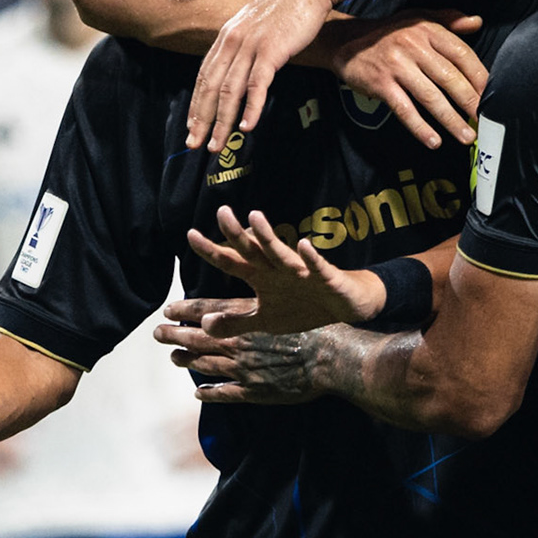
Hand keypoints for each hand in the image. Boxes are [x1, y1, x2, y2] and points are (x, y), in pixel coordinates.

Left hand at [150, 322, 324, 406]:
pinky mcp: (254, 391)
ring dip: (186, 360)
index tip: (167, 310)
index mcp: (244, 320)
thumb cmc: (312, 326)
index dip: (183, 311)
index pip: (204, 312)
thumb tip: (224, 305)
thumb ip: (248, 308)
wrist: (331, 357)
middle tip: (157, 333)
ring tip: (173, 356)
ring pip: (205, 364)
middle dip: (174, 334)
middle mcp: (238, 344)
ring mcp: (243, 370)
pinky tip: (199, 391)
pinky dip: (209, 392)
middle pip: (196, 338)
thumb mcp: (278, 305)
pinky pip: (224, 393)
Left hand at [185, 207, 381, 334]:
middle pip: (252, 250)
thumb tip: (204, 325)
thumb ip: (235, 323)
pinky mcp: (326, 278)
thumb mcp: (265, 321)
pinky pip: (317, 267)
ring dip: (269, 237)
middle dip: (236, 234)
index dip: (211, 250)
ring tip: (255, 217)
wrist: (346, 305)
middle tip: (221, 212)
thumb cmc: (303, 306)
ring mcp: (301, 271)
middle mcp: (277, 269)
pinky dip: (311, 258)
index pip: (231, 262)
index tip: (190, 235)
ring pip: (281, 253)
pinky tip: (304, 246)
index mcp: (262, 277)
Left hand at [188, 0, 336, 149]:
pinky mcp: (272, 50)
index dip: (197, 103)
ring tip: (217, 144)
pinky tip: (246, 127)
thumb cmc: (289, 6)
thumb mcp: (257, 24)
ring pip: (230, 90)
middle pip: (211, 87)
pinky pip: (257, 85)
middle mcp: (233, 40)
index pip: (204, 75)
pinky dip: (251, 108)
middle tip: (195, 144)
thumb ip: (245, 43)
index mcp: (227, 35)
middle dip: (201, 119)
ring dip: (222, 121)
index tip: (192, 126)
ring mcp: (251, 45)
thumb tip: (239, 65)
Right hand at [313, 11, 484, 147]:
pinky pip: (405, 110)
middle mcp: (414, 46)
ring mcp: (397, 66)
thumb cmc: (389, 32)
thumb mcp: (418, 18)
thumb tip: (477, 22)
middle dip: (470, 102)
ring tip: (466, 135)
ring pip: (430, 97)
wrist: (346, 41)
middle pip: (449, 78)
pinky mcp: (382, 85)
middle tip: (484, 120)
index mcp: (428, 30)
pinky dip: (420, 128)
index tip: (492, 94)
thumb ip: (449, 20)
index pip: (461, 54)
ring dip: (451, 120)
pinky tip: (433, 141)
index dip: (479, 76)